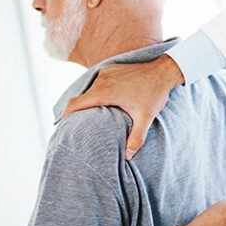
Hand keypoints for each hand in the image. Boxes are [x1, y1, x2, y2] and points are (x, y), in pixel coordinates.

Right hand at [63, 55, 183, 159]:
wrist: (163, 71)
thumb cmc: (154, 94)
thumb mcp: (146, 118)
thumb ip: (136, 138)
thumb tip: (128, 157)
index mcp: (104, 92)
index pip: (75, 103)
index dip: (65, 114)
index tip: (62, 124)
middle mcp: (101, 81)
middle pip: (81, 97)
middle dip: (77, 111)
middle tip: (78, 124)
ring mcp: (106, 73)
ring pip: (90, 89)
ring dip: (89, 101)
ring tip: (92, 114)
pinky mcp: (111, 69)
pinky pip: (98, 81)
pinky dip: (97, 91)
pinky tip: (104, 101)